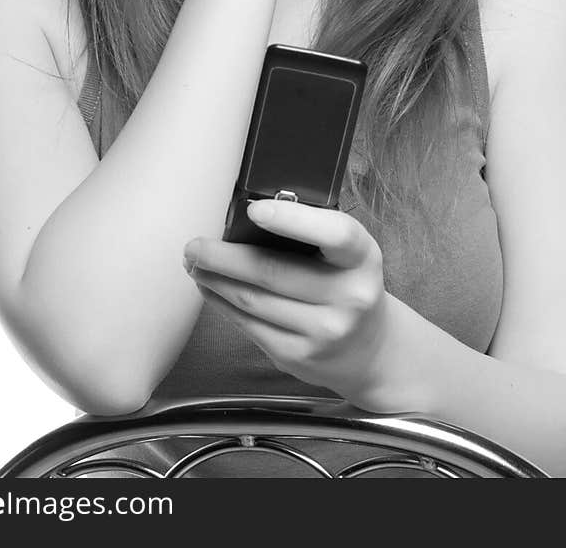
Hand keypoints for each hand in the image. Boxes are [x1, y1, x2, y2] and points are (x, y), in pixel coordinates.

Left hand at [182, 200, 390, 404]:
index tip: (254, 209)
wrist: (371, 350)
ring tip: (195, 264)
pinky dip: (222, 305)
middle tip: (194, 244)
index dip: (293, 220)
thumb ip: (313, 234)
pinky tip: (211, 290)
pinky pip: (249, 326)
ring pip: (252, 300)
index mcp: (362, 258)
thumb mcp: (348, 255)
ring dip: (215, 280)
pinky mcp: (298, 356)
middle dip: (223, 256)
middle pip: (272, 271)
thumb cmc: (348, 285)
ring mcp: (323, 331)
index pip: (336, 233)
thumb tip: (246, 216)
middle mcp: (348, 296)